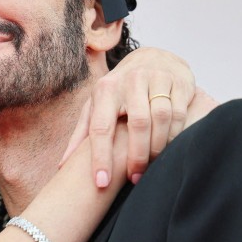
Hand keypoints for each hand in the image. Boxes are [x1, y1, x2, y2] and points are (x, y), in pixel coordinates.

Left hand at [60, 47, 199, 186]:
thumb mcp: (97, 105)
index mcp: (105, 90)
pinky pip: (178, 113)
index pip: (101, 127)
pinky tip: (168, 149)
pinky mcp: (179, 82)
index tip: (100, 183)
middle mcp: (130, 81)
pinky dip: (174, 135)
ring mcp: (156, 79)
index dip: (100, 157)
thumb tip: (62, 165)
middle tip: (134, 179)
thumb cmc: (120, 90)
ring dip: (157, 147)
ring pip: (160, 118)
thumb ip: (82, 133)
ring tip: (151, 167)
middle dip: (135, 155)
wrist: (153, 58)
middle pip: (136, 123)